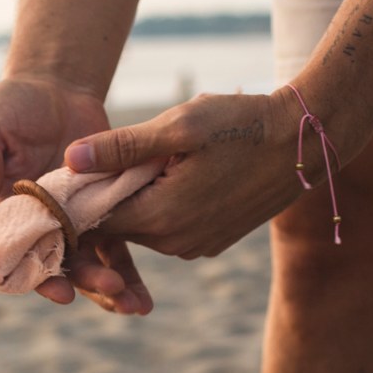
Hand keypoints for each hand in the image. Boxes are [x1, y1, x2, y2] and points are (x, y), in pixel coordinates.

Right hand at [0, 74, 148, 311]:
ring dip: (110, 287)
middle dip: (85, 282)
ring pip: (90, 263)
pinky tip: (144, 297)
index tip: (59, 291)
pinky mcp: (101, 210)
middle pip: (58, 266)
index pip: (14, 258)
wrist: (52, 86)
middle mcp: (35, 227)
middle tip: (111, 291)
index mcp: (1, 216)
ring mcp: (70, 222)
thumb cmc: (6, 108)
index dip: (35, 279)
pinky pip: (116, 244)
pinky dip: (128, 271)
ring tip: (135, 305)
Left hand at [64, 90, 316, 258]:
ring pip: (140, 225)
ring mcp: (193, 247)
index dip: (75, 195)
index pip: (93, 218)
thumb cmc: (241, 125)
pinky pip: (166, 228)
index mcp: (160, 218)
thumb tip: (69, 158)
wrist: (306, 141)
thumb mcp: (178, 126)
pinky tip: (169, 172)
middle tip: (101, 155)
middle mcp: (173, 244)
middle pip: (115, 224)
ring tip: (146, 159)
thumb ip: (121, 146)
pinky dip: (158, 205)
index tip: (66, 169)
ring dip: (133, 197)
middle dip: (103, 195)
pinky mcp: (209, 242)